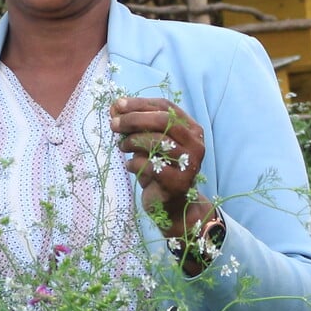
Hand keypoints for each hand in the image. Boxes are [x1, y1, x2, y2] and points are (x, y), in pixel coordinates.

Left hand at [110, 96, 209, 232]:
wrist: (172, 206)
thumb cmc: (159, 169)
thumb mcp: (148, 143)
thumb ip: (135, 125)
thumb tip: (114, 109)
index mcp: (191, 129)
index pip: (165, 107)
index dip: (139, 104)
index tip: (117, 105)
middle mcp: (196, 144)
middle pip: (164, 121)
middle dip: (134, 119)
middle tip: (114, 125)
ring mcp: (190, 164)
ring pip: (158, 141)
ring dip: (132, 141)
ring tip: (122, 147)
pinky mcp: (179, 183)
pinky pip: (151, 165)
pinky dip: (134, 162)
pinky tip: (130, 165)